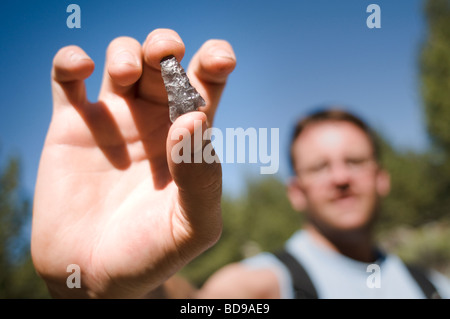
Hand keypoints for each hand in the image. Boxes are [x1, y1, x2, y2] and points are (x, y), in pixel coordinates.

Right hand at [31, 28, 235, 297]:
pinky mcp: (71, 127)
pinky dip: (71, 62)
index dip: (214, 63)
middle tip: (166, 54)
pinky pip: (67, 79)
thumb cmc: (151, 254)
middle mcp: (152, 123)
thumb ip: (202, 178)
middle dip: (166, 46)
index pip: (206, 87)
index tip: (220, 58)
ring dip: (126, 51)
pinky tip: (81, 68)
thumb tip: (192, 119)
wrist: (94, 275)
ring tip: (124, 72)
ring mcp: (112, 121)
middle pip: (164, 63)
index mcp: (187, 139)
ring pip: (122, 60)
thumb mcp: (191, 226)